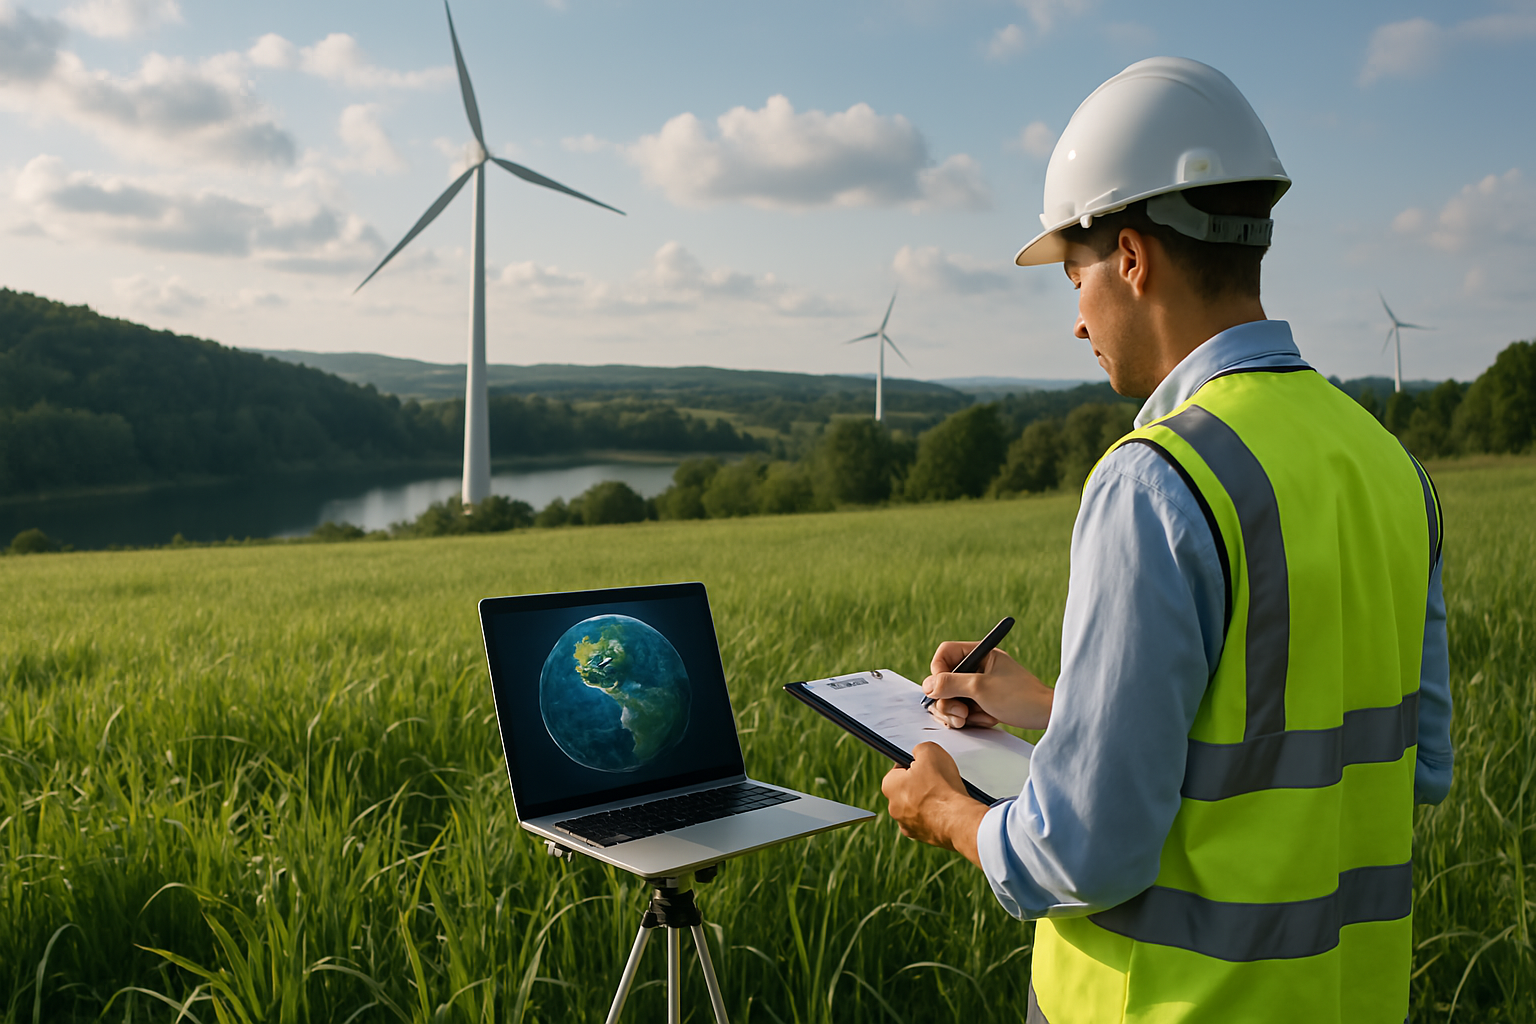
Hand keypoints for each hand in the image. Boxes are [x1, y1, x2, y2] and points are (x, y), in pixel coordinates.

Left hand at [881, 742, 986, 864]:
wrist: (958, 820)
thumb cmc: (942, 788)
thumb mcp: (930, 751)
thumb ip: (920, 749)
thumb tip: (919, 753)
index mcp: (889, 785)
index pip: (899, 768)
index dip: (915, 764)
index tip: (926, 765)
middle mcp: (893, 807)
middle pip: (908, 788)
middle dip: (922, 783)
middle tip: (938, 779)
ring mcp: (907, 824)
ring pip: (918, 806)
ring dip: (929, 801)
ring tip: (945, 795)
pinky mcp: (922, 836)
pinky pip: (929, 821)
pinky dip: (937, 816)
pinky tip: (948, 809)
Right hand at [924, 644, 1052, 730]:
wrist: (1048, 716)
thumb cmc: (1021, 697)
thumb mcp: (980, 688)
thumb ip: (950, 683)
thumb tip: (927, 685)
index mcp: (980, 654)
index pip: (945, 654)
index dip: (937, 672)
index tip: (940, 689)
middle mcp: (978, 668)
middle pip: (944, 680)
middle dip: (949, 701)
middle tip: (961, 713)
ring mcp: (980, 686)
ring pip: (952, 698)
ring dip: (960, 713)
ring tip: (976, 719)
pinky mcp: (984, 702)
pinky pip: (965, 710)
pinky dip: (972, 718)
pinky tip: (987, 720)